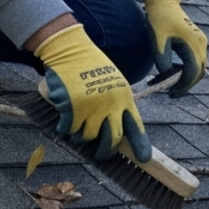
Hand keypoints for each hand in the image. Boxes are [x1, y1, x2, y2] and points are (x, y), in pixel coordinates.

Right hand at [33, 23, 150, 161]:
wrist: (70, 50)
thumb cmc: (90, 66)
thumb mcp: (112, 82)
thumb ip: (116, 104)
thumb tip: (114, 131)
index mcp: (124, 98)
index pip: (135, 126)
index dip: (140, 144)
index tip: (144, 158)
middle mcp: (111, 104)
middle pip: (111, 139)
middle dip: (105, 151)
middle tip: (101, 155)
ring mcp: (92, 107)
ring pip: (87, 136)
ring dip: (80, 135)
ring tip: (76, 123)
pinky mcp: (73, 107)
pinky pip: (68, 129)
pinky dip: (64, 127)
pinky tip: (64, 119)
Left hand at [141, 0, 206, 95]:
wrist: (163, 2)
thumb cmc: (159, 20)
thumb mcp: (157, 43)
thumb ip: (163, 62)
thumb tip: (168, 78)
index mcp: (193, 44)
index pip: (193, 72)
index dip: (183, 85)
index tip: (171, 93)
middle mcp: (201, 44)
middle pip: (198, 72)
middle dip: (185, 85)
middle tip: (170, 93)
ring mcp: (200, 41)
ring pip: (197, 67)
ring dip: (184, 77)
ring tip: (166, 82)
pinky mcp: (197, 40)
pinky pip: (194, 59)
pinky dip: (184, 68)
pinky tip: (169, 71)